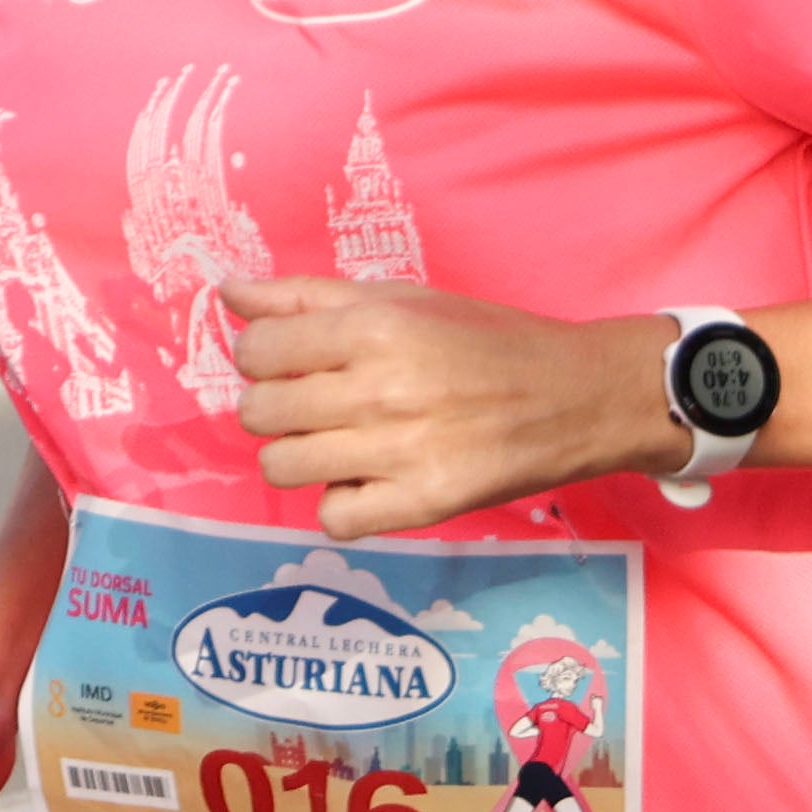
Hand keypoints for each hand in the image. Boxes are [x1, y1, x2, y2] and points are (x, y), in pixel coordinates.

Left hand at [222, 277, 670, 538]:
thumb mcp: (409, 299)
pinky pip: (333, 518)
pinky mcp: (423, 504)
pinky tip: (375, 479)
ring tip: (347, 443)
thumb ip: (312, 296)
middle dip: (280, 408)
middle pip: (260, 413)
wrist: (583, 396)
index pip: (256, 350)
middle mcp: (382, 389)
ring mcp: (401, 451)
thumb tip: (228, 293)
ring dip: (305, 456)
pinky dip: (345, 503)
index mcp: (376, 327)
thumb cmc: (491, 340)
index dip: (266, 357)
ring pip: (283, 467)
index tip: (299, 363)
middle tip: (326, 404)